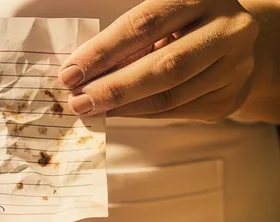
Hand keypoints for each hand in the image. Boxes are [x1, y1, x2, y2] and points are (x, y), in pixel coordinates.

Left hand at [59, 0, 259, 121]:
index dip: (103, 51)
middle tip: (79, 101)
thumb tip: (79, 73)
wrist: (231, 42)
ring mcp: (235, 66)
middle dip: (114, 87)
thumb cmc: (181, 28)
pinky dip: (141, 114)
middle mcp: (227, 29)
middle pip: (165, 66)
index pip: (144, 24)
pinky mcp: (230, 97)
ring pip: (170, 95)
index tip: (70, 72)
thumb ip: (126, 42)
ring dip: (124, 106)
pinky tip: (118, 112)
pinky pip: (176, 112)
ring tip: (93, 108)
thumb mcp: (158, 22)